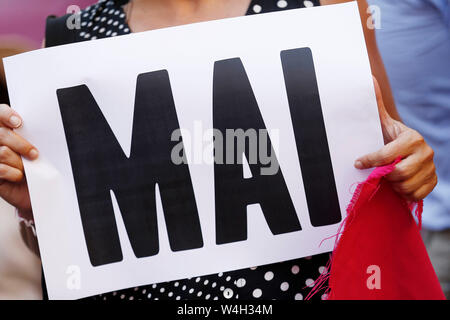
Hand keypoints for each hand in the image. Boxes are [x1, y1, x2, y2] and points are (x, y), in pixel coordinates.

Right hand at [0, 104, 37, 213]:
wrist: (38, 191)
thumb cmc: (39, 167)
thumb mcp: (38, 149)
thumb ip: (32, 136)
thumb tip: (40, 127)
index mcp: (5, 130)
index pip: (0, 113)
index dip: (6, 115)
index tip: (19, 123)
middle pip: (2, 133)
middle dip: (21, 144)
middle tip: (34, 154)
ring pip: (2, 152)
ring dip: (19, 162)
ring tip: (27, 169)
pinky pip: (0, 169)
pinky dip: (14, 173)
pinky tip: (19, 177)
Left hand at [354, 77, 436, 200]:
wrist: (406, 151)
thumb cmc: (389, 137)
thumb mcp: (383, 123)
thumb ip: (375, 105)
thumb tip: (368, 79)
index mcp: (412, 138)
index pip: (388, 155)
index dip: (370, 161)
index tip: (358, 163)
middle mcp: (426, 152)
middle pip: (398, 173)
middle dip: (384, 175)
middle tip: (378, 172)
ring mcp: (431, 168)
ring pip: (406, 186)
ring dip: (393, 185)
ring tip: (388, 178)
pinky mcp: (433, 182)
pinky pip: (415, 196)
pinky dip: (403, 194)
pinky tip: (398, 185)